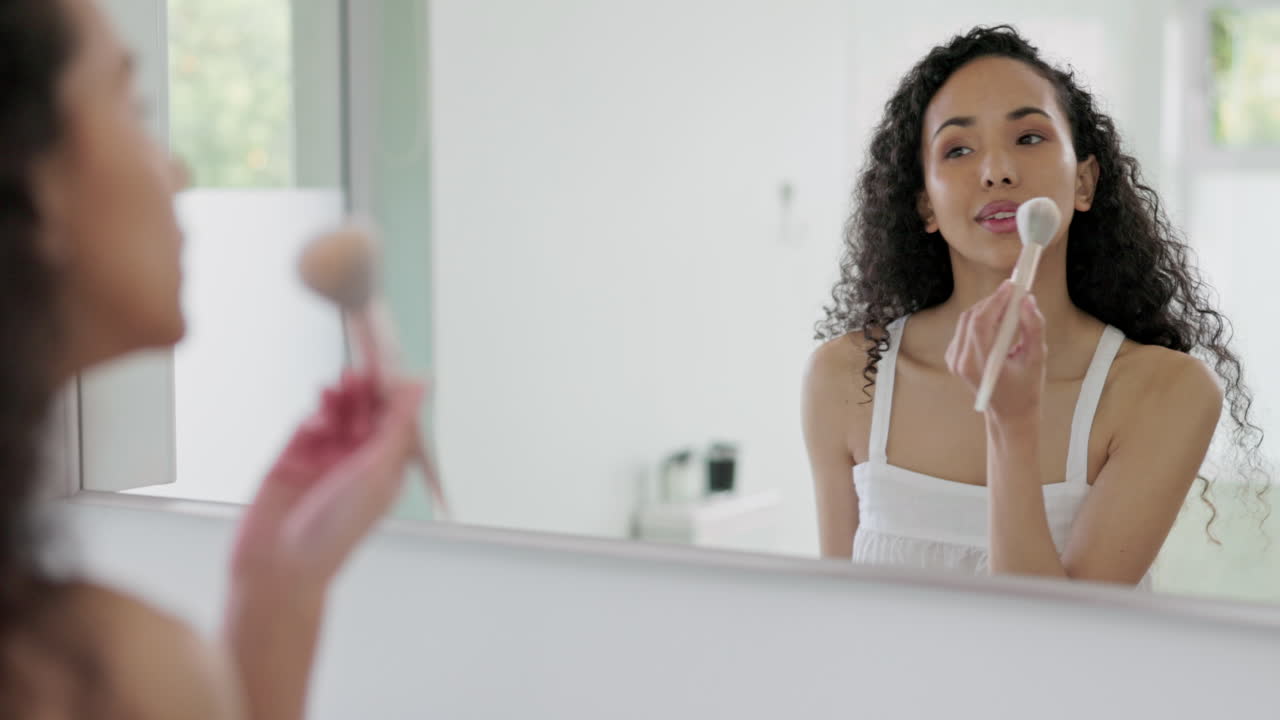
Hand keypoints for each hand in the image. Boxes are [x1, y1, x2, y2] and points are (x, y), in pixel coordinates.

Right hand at [230, 369, 424, 596]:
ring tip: (338, 384)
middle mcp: (356, 464)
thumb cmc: (335, 532)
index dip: (394, 394)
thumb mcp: (377, 471)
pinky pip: (305, 428)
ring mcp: (322, 462)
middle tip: (361, 371)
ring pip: (334, 417)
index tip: (391, 368)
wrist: (280, 566)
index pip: (395, 422)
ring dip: (338, 400)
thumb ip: (398, 424)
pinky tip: (316, 417)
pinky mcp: (291, 461)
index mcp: (386, 470)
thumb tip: (421, 386)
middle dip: (364, 392)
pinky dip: (312, 418)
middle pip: (364, 414)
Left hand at [946, 281, 1045, 420]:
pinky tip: (999, 321)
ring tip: (1009, 305)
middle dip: (993, 301)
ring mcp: (953, 360)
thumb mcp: (1036, 359)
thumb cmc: (1025, 390)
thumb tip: (1028, 300)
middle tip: (1014, 293)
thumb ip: (1033, 328)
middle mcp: (960, 361)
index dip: (996, 300)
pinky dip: (981, 320)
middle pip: (971, 318)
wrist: (1009, 414)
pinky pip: (964, 330)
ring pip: (966, 321)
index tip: (1012, 286)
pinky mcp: (954, 357)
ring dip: (987, 309)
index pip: (980, 322)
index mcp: (978, 364)